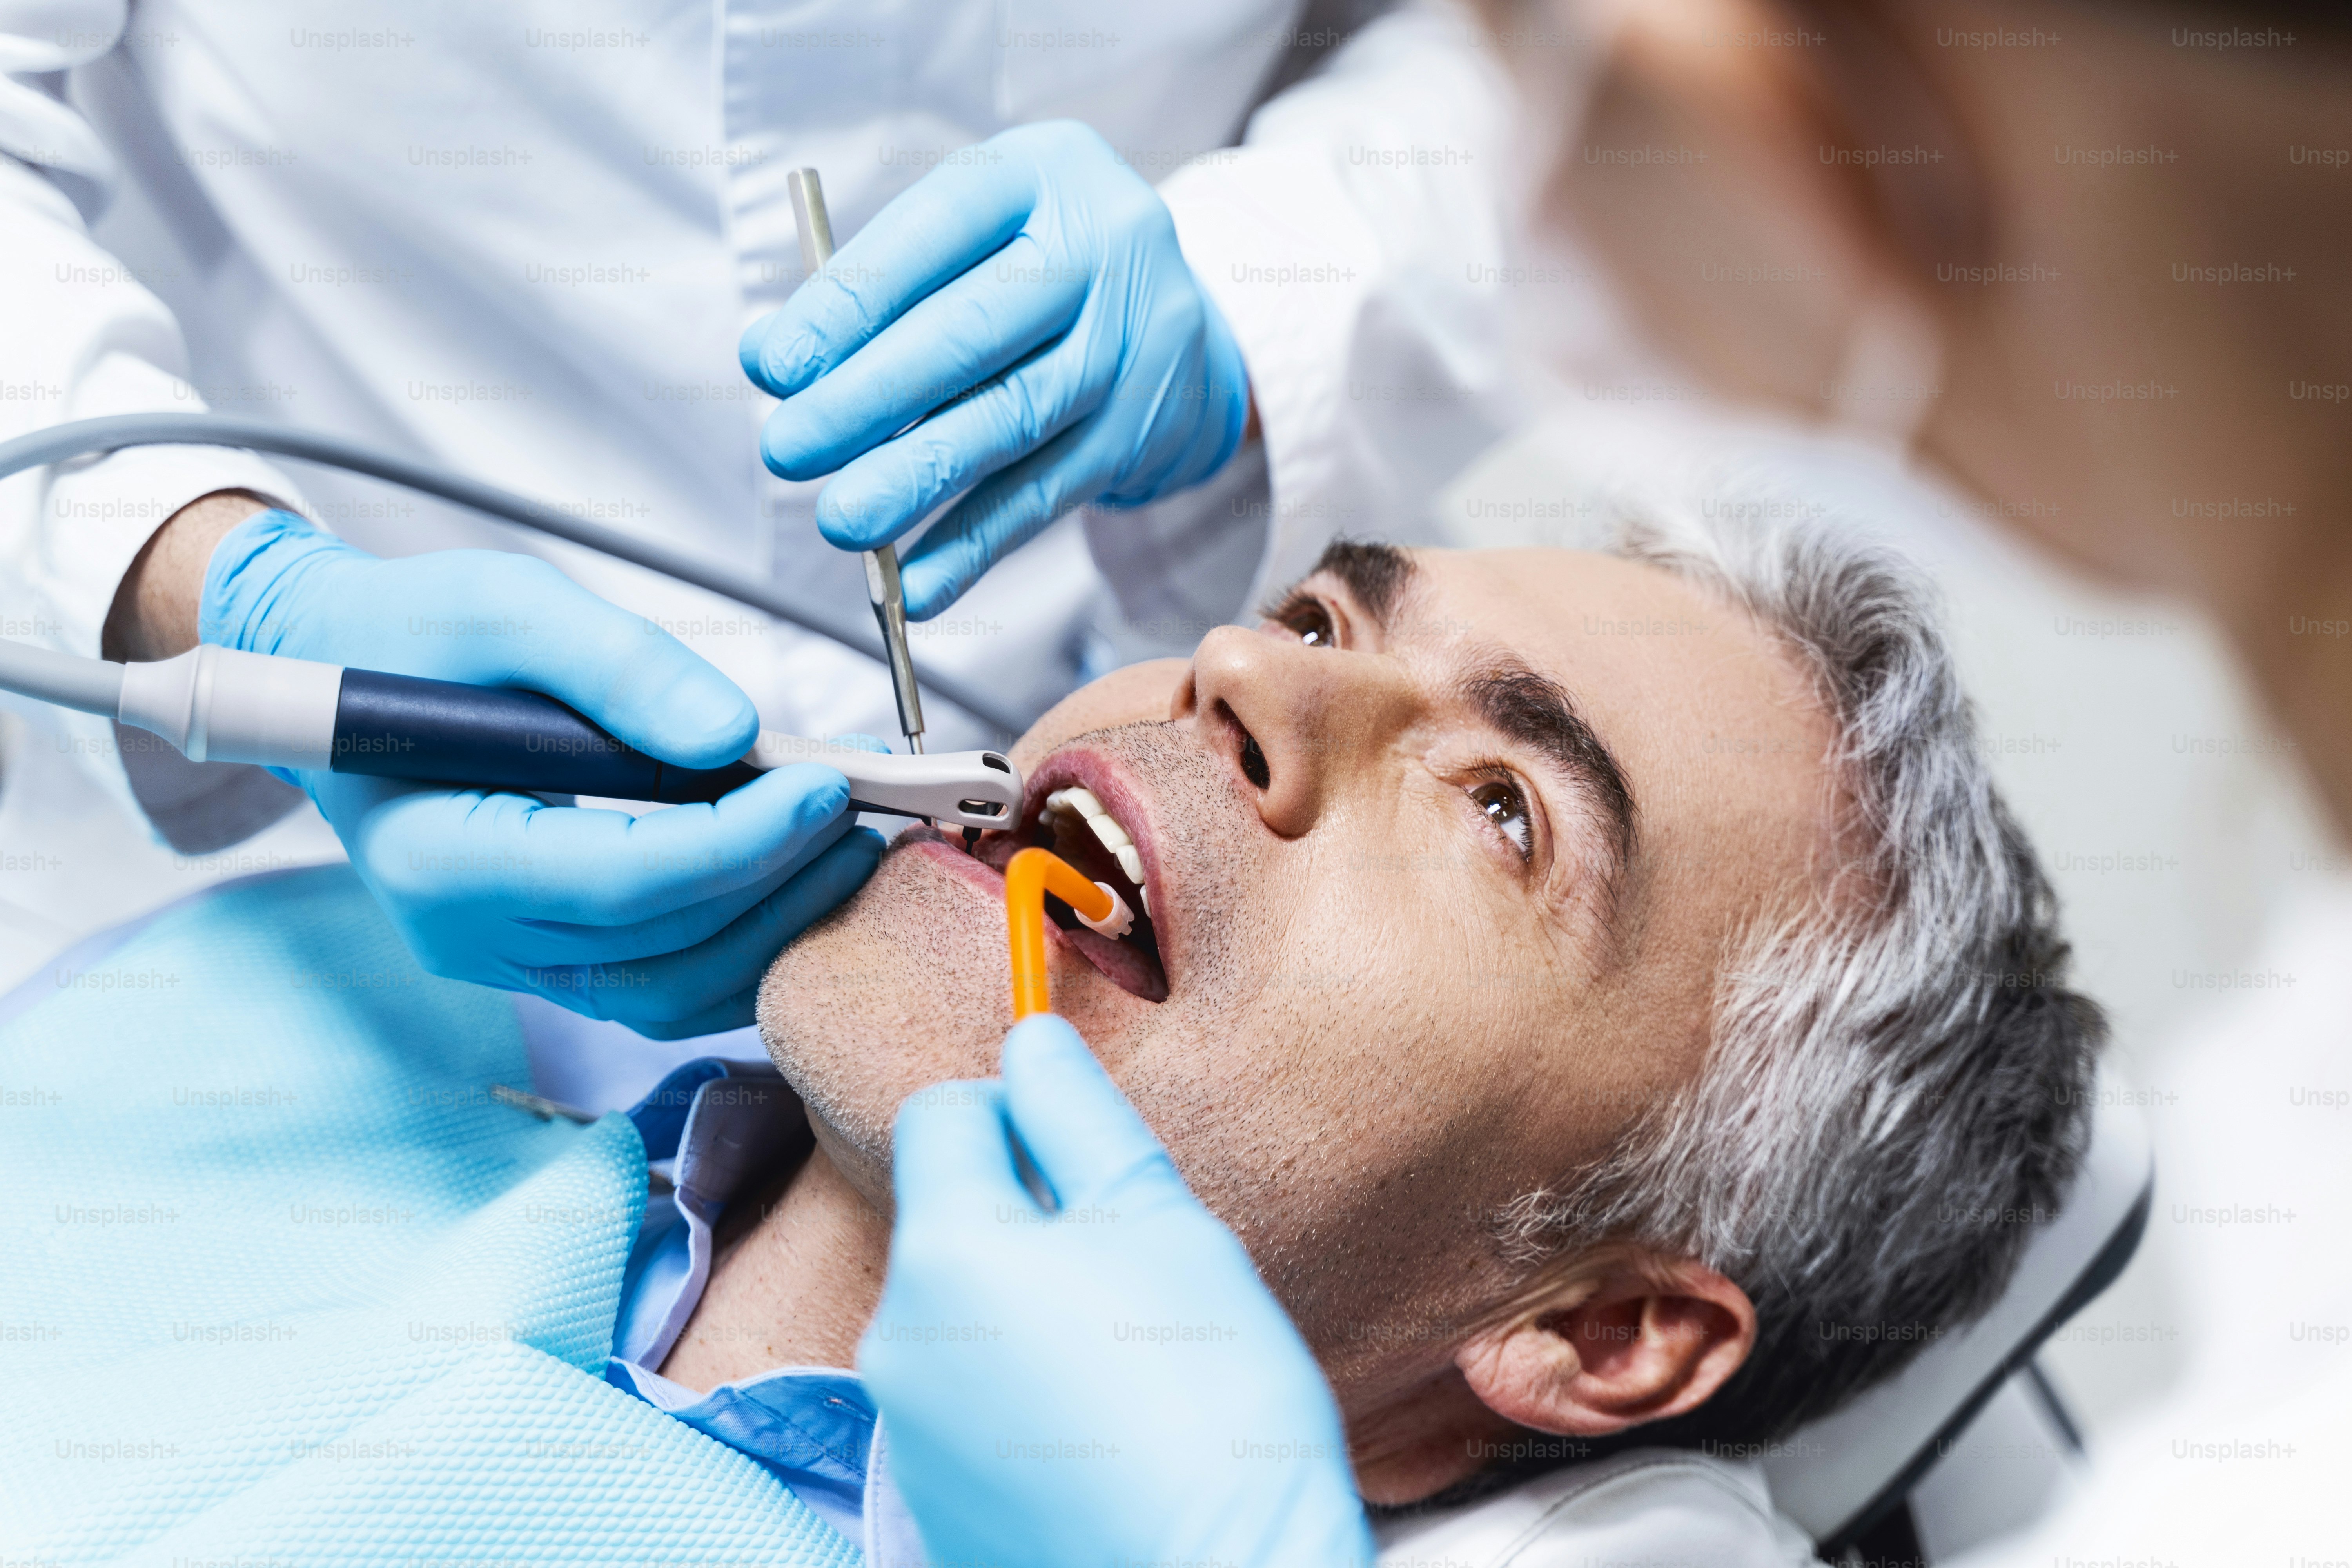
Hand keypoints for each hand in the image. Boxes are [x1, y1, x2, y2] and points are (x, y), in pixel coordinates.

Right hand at [199, 509, 882, 1037]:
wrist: (335, 672)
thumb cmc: (407, 632)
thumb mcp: (502, 606)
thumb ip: (616, 666)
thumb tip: (734, 736)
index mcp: (437, 855)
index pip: (624, 879)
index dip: (742, 839)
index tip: (826, 782)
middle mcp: (466, 935)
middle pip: (661, 946)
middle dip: (781, 884)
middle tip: (868, 814)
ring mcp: (505, 960)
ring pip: (672, 990)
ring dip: (777, 927)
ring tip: (852, 844)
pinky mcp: (545, 958)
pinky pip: (662, 983)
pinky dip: (744, 942)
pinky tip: (799, 873)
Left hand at [740, 120, 1249, 618]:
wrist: (1170, 307)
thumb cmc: (1030, 261)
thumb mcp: (967, 233)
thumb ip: (875, 286)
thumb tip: (771, 361)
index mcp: (1042, 172)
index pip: (934, 231)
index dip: (850, 303)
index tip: (775, 367)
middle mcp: (1104, 249)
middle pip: (976, 333)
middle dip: (870, 399)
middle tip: (789, 448)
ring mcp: (1133, 344)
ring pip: (1013, 420)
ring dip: (917, 480)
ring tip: (841, 520)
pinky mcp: (1140, 430)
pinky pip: (1045, 493)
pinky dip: (976, 544)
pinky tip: (916, 582)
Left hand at [860, 1016, 1372, 1567]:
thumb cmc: (1208, 1402)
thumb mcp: (1159, 1222)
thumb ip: (1079, 1118)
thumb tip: (1031, 1038)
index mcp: (945, 1251)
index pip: (941, 1112)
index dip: (1020, 1113)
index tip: (1092, 1161)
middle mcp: (895, 1337)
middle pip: (953, 1218)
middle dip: (1033, 1220)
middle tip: (1138, 1277)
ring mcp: (906, 1431)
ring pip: (965, 1312)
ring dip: (1032, 1307)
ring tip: (1131, 1366)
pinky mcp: (930, 1501)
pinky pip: (969, 1402)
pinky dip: (1026, 1395)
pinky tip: (1107, 1434)